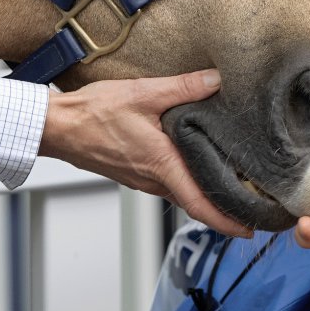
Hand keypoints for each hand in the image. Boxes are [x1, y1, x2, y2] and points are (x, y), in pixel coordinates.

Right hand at [39, 69, 250, 237]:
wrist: (57, 126)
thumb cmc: (93, 113)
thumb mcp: (144, 93)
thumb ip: (184, 87)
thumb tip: (216, 80)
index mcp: (160, 164)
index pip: (199, 202)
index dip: (226, 220)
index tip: (248, 229)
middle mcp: (152, 179)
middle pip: (194, 202)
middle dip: (223, 209)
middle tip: (252, 207)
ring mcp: (141, 179)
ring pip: (180, 194)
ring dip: (205, 195)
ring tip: (231, 186)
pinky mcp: (133, 173)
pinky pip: (167, 184)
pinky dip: (187, 183)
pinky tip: (196, 167)